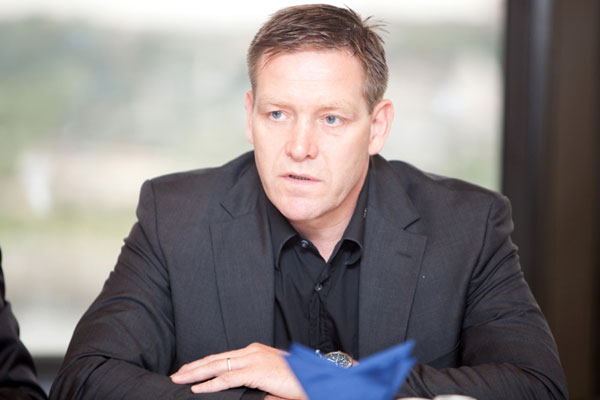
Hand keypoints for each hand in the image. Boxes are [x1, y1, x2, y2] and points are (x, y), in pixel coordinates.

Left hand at [170, 342, 306, 399]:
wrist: (314, 377)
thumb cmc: (298, 379)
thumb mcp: (273, 378)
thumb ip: (256, 382)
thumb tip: (242, 392)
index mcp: (255, 351)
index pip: (224, 357)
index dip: (205, 363)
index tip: (191, 370)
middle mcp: (251, 352)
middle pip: (216, 359)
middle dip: (194, 367)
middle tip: (177, 373)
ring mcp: (252, 360)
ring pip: (216, 366)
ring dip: (195, 374)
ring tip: (179, 379)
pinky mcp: (255, 371)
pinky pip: (226, 378)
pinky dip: (209, 384)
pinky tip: (197, 389)